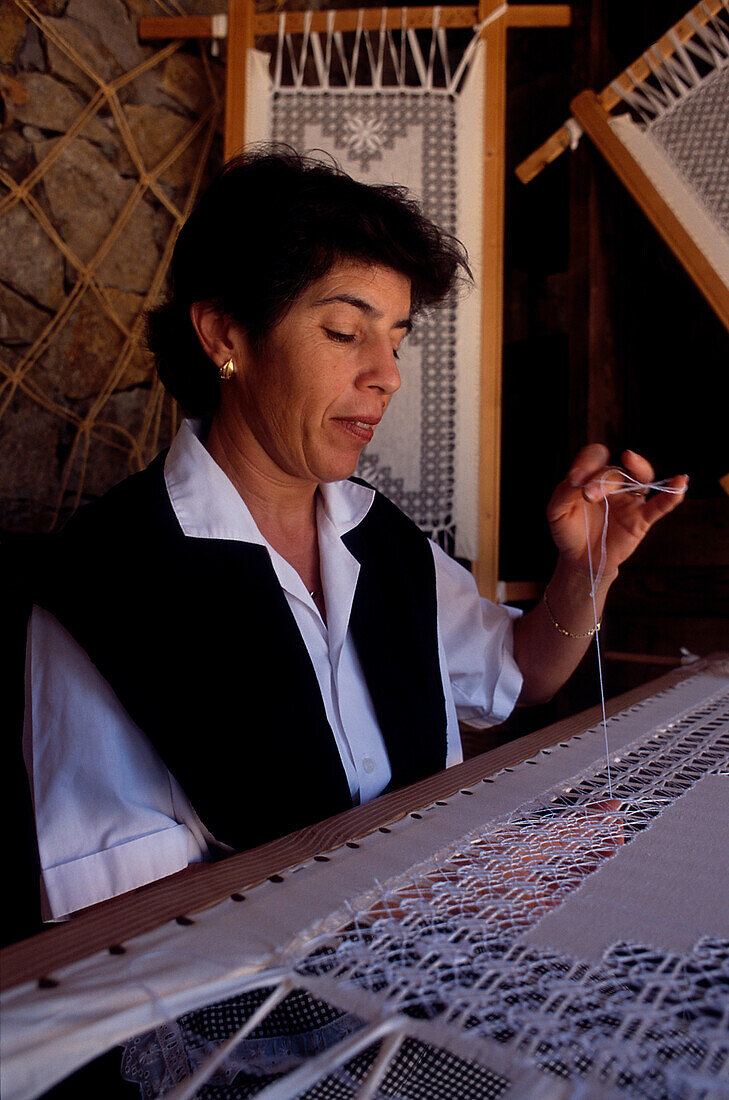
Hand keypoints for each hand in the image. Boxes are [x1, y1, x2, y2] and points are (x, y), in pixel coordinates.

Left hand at [546, 444, 687, 580]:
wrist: (580, 560)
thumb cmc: (568, 531)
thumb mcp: (556, 512)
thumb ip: (563, 493)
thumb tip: (577, 480)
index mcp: (592, 477)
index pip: (595, 456)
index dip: (587, 462)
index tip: (574, 480)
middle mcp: (614, 484)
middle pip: (615, 471)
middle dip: (602, 480)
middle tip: (588, 496)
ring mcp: (630, 500)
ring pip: (641, 477)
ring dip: (637, 469)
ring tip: (631, 459)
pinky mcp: (641, 519)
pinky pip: (660, 505)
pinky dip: (672, 494)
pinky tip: (681, 482)